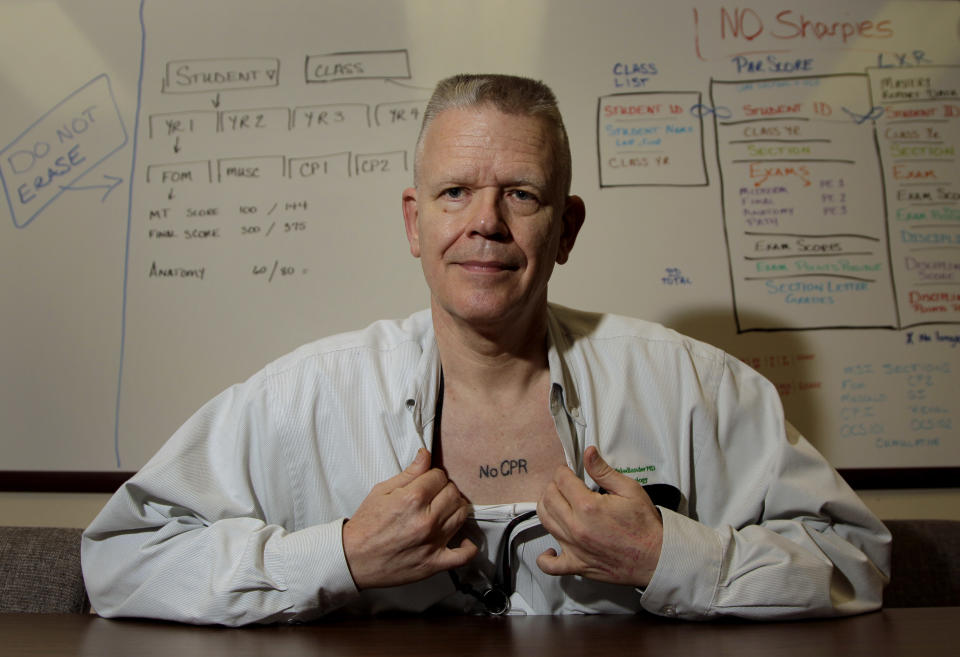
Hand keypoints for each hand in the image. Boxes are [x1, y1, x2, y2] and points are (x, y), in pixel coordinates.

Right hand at [342, 448, 477, 589]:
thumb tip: (426, 454)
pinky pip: (463, 555)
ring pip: (462, 516)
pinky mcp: (434, 563)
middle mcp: (426, 519)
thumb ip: (409, 473)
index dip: (434, 476)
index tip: (428, 482)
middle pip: (454, 493)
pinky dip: (468, 547)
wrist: (353, 558)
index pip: (440, 476)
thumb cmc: (366, 524)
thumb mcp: (382, 491)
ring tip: (444, 511)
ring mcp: (432, 542)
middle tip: (435, 496)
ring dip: (456, 509)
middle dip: (446, 490)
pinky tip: (463, 540)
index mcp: (412, 498)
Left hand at [536, 446, 662, 587]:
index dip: (563, 471)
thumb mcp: (629, 490)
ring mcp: (574, 547)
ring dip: (548, 508)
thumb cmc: (645, 526)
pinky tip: (551, 547)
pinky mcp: (577, 565)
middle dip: (554, 486)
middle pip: (548, 498)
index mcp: (588, 506)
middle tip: (565, 486)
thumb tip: (588, 453)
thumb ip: (604, 471)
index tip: (568, 471)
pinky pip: (550, 565)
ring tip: (559, 504)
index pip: (561, 480)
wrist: (656, 557)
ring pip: (545, 522)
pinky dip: (545, 557)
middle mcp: (576, 527)